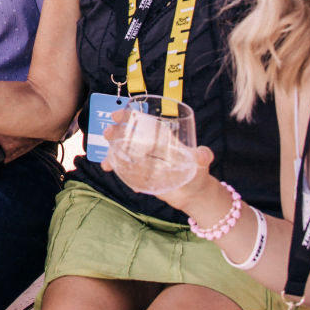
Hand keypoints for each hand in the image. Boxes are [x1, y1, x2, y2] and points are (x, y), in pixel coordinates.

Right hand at [101, 111, 216, 210]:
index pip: (145, 124)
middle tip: (107, 134)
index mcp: (163, 139)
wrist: (194, 196)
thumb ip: (203, 157)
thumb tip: (203, 154)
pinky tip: (124, 181)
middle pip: (130, 137)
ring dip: (113, 155)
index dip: (131, 117)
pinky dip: (122, 175)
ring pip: (125, 154)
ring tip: (106, 164)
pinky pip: (128, 173)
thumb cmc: (199, 174)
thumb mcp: (202, 163)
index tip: (116, 114)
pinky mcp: (144, 177)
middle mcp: (152, 149)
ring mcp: (146, 163)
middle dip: (116, 134)